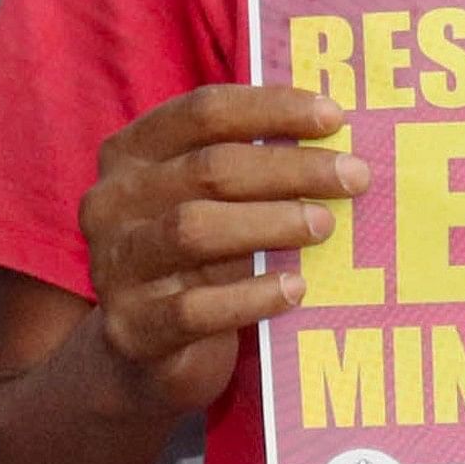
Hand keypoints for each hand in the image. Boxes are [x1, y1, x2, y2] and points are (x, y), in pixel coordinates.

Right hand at [74, 86, 366, 418]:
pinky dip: (251, 296)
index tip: (335, 118)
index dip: (272, 109)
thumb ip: (249, 167)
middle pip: (209, 169)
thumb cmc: (196, 260)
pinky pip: (195, 309)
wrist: (146, 354)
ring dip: (272, 223)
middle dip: (291, 168)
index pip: (203, 112)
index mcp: (130, 153)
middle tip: (353, 177)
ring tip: (324, 225)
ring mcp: (115, 266)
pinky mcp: (131, 327)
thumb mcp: (209, 203)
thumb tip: (337, 141)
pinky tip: (295, 289)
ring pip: (195, 230)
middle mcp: (111, 202)